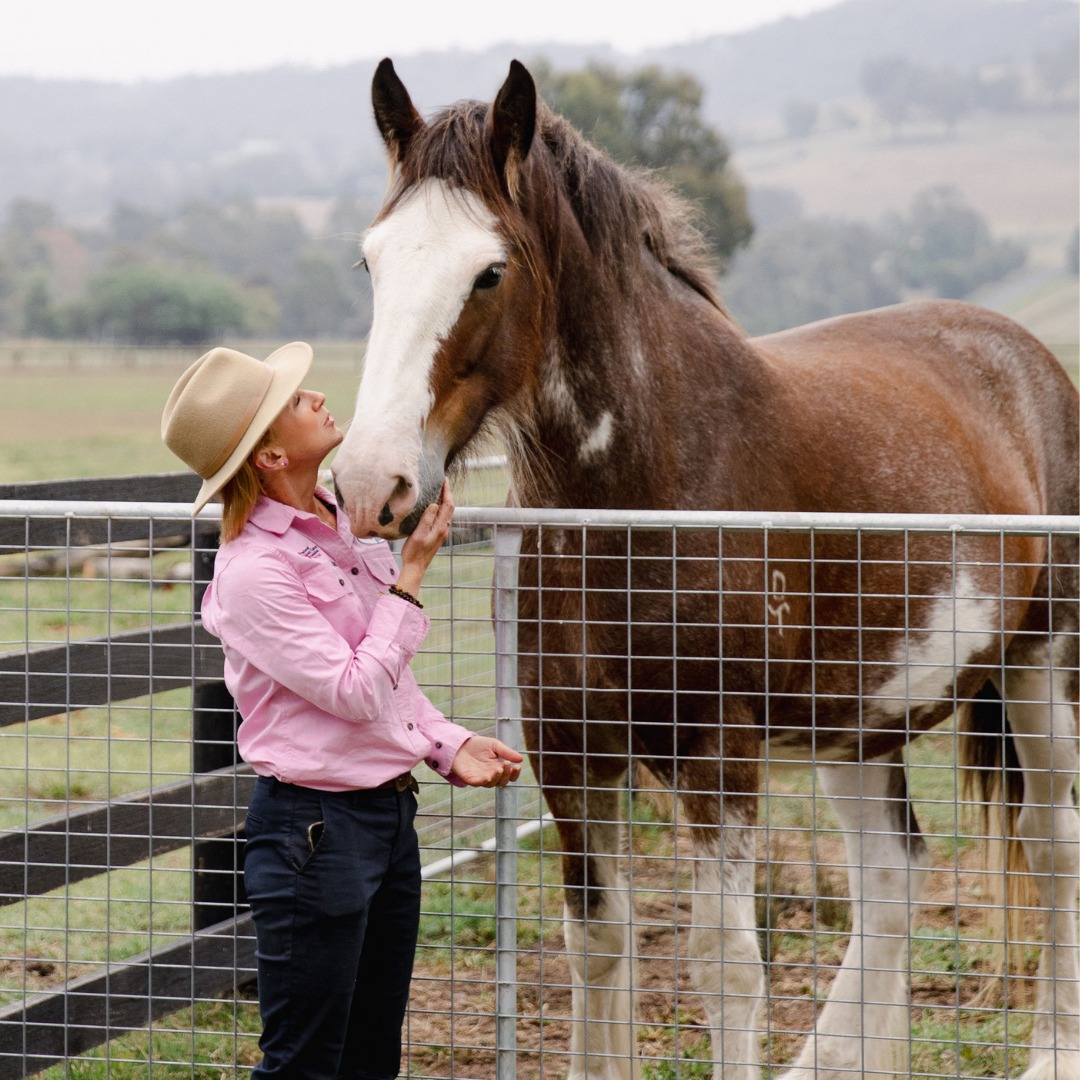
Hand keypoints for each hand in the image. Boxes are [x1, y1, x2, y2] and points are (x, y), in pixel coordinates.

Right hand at [397, 481, 453, 595]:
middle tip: (441, 482)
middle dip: (447, 494)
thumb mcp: (418, 534)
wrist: (415, 568)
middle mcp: (444, 529)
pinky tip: (433, 506)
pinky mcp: (437, 535)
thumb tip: (435, 504)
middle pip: (449, 507)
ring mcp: (441, 533)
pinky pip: (441, 518)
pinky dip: (440, 508)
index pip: (448, 505)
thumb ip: (427, 519)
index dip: (447, 491)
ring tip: (437, 490)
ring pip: (446, 513)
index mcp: (440, 527)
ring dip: (444, 501)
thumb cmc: (414, 552)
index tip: (444, 479)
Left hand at [450, 736, 523, 787]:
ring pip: (492, 784)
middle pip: (503, 781)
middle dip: (507, 774)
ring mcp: (481, 778)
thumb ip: (506, 752)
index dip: (515, 773)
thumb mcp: (494, 745)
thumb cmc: (477, 745)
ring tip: (499, 768)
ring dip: (497, 778)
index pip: (510, 775)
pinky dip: (484, 782)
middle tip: (507, 764)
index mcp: (498, 767)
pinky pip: (479, 783)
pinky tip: (488, 777)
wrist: (459, 743)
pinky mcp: (470, 779)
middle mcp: (491, 775)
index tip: (518, 766)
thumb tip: (521, 759)